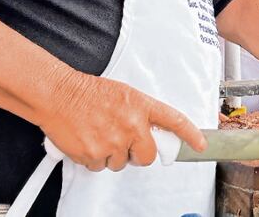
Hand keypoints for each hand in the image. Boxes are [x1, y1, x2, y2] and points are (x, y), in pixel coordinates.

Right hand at [37, 70, 205, 171]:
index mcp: (141, 106)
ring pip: (121, 163)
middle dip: (137, 154)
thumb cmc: (87, 92)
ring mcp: (114, 142)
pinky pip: (100, 167)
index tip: (200, 144)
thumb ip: (139, 112)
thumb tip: (147, 131)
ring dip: (111, 155)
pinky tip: (87, 140)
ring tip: (99, 134)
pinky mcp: (95, 155)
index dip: (190, 134)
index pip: (174, 121)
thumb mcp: (123, 94)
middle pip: (147, 156)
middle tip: (124, 143)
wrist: (58, 94)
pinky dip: (93, 158)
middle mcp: (131, 125)